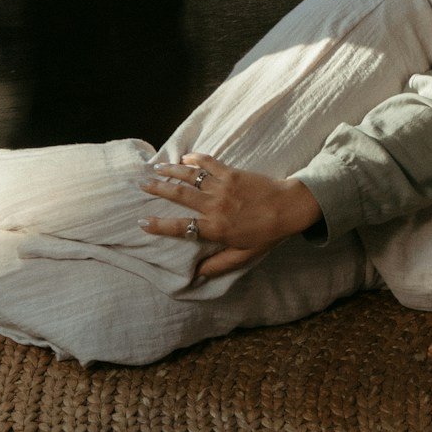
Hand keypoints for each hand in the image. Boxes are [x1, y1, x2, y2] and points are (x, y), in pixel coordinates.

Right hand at [140, 153, 320, 280]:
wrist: (290, 207)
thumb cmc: (268, 234)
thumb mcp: (244, 255)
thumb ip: (220, 264)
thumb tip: (198, 273)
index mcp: (216, 228)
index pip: (181, 228)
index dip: (159, 226)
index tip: (142, 223)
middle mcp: (215, 206)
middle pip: (179, 196)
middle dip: (157, 189)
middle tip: (141, 185)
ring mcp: (222, 186)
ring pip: (189, 176)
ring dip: (170, 171)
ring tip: (155, 168)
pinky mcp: (231, 172)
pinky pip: (208, 163)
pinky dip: (195, 158)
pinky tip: (184, 157)